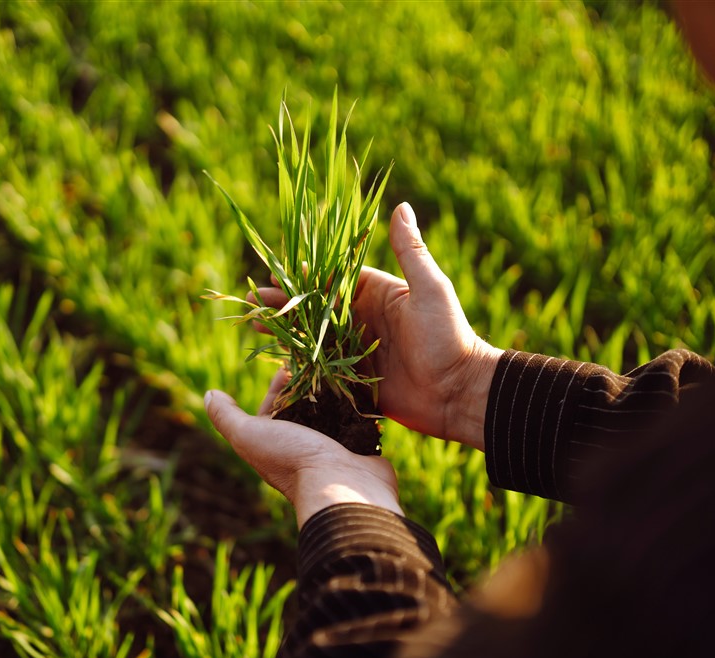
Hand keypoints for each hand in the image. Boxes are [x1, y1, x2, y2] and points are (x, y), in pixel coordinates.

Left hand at [205, 369, 401, 527]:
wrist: (341, 485)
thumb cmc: (291, 458)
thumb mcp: (248, 435)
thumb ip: (227, 417)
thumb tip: (210, 395)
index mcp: (274, 444)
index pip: (272, 407)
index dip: (278, 385)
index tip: (289, 363)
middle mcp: (301, 447)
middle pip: (302, 407)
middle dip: (307, 384)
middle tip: (317, 361)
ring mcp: (331, 448)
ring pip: (330, 411)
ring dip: (333, 391)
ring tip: (338, 368)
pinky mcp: (357, 446)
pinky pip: (356, 419)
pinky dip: (356, 403)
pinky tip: (359, 385)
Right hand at [253, 202, 502, 448]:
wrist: (459, 393)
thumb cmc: (449, 337)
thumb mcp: (430, 290)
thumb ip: (411, 251)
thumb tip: (401, 206)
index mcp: (377, 294)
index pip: (333, 278)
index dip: (305, 275)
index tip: (276, 270)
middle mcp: (363, 319)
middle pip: (315, 307)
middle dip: (285, 302)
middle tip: (255, 299)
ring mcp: (357, 350)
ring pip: (312, 336)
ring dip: (284, 330)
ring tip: (254, 324)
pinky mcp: (356, 379)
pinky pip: (322, 368)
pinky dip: (299, 362)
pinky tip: (273, 357)